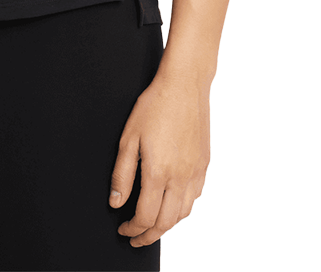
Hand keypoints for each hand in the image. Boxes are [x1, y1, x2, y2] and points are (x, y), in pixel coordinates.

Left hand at [109, 66, 210, 247]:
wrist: (184, 84)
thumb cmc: (155, 105)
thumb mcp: (128, 138)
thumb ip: (121, 175)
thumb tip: (116, 202)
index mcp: (159, 172)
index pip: (145, 217)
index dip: (132, 229)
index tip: (124, 229)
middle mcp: (180, 177)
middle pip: (166, 223)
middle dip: (149, 235)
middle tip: (136, 236)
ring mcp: (195, 171)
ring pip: (183, 213)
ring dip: (167, 225)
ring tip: (153, 224)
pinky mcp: (204, 164)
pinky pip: (195, 196)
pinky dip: (182, 208)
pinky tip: (173, 202)